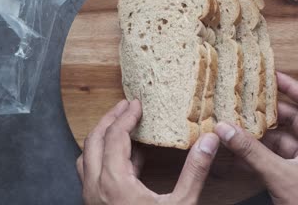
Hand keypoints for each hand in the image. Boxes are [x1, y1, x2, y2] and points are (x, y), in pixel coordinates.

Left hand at [76, 99, 219, 204]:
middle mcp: (95, 187)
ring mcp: (91, 197)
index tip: (137, 103)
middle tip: (125, 105)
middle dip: (109, 119)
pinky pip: (93, 172)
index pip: (114, 136)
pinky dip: (105, 156)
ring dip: (102, 136)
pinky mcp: (95, 204)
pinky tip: (129, 157)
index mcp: (114, 182)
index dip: (125, 116)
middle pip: (93, 140)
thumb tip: (209, 141)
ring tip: (122, 125)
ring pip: (87, 155)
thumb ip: (195, 171)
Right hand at [214, 72, 297, 204]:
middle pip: (295, 120)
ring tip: (239, 125)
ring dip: (262, 135)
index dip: (292, 86)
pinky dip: (262, 155)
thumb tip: (226, 130)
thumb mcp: (280, 175)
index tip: (272, 76)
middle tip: (248, 100)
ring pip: (284, 141)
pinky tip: (241, 152)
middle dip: (270, 112)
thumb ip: (251, 151)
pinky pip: (279, 159)